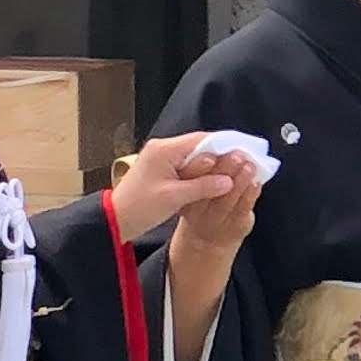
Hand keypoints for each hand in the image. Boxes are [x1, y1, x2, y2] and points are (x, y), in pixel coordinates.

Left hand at [111, 129, 259, 243]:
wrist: (115, 220)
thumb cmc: (140, 208)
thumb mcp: (174, 198)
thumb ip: (203, 186)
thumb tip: (229, 180)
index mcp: (164, 150)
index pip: (202, 140)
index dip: (226, 146)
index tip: (245, 153)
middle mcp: (162, 148)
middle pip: (200, 146)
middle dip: (221, 155)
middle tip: (243, 163)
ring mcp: (161, 158)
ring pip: (194, 156)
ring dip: (212, 165)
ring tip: (233, 173)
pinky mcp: (161, 169)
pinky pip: (186, 166)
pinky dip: (200, 173)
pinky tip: (214, 181)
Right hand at [164, 150, 263, 288]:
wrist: (206, 242)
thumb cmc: (202, 205)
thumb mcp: (191, 190)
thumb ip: (201, 171)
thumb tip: (220, 144)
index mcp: (184, 196)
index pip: (188, 179)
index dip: (200, 166)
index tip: (211, 154)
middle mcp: (198, 210)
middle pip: (210, 188)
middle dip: (224, 169)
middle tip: (235, 155)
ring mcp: (216, 220)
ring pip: (228, 198)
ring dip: (240, 179)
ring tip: (249, 165)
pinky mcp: (235, 226)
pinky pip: (243, 208)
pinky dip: (251, 193)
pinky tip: (256, 182)